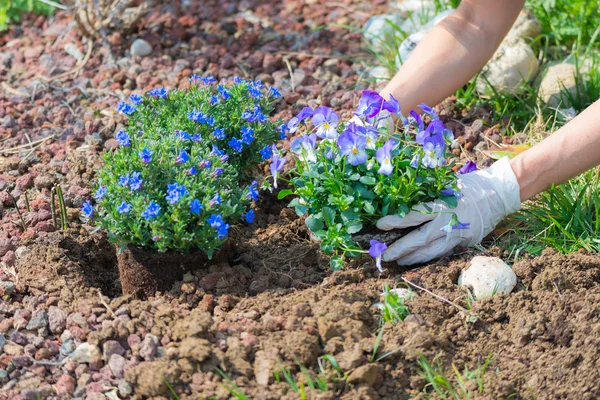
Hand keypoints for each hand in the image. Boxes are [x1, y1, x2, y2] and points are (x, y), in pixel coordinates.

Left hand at [377, 157, 520, 264]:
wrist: (500, 194)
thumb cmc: (471, 185)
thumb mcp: (448, 185)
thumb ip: (430, 196)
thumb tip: (405, 202)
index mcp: (442, 205)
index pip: (413, 215)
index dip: (395, 221)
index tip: (380, 225)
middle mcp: (449, 222)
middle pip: (419, 239)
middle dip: (401, 249)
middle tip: (385, 256)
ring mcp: (458, 235)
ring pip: (431, 252)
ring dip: (413, 258)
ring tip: (399, 261)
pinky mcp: (466, 243)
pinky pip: (444, 253)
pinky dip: (430, 257)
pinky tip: (419, 260)